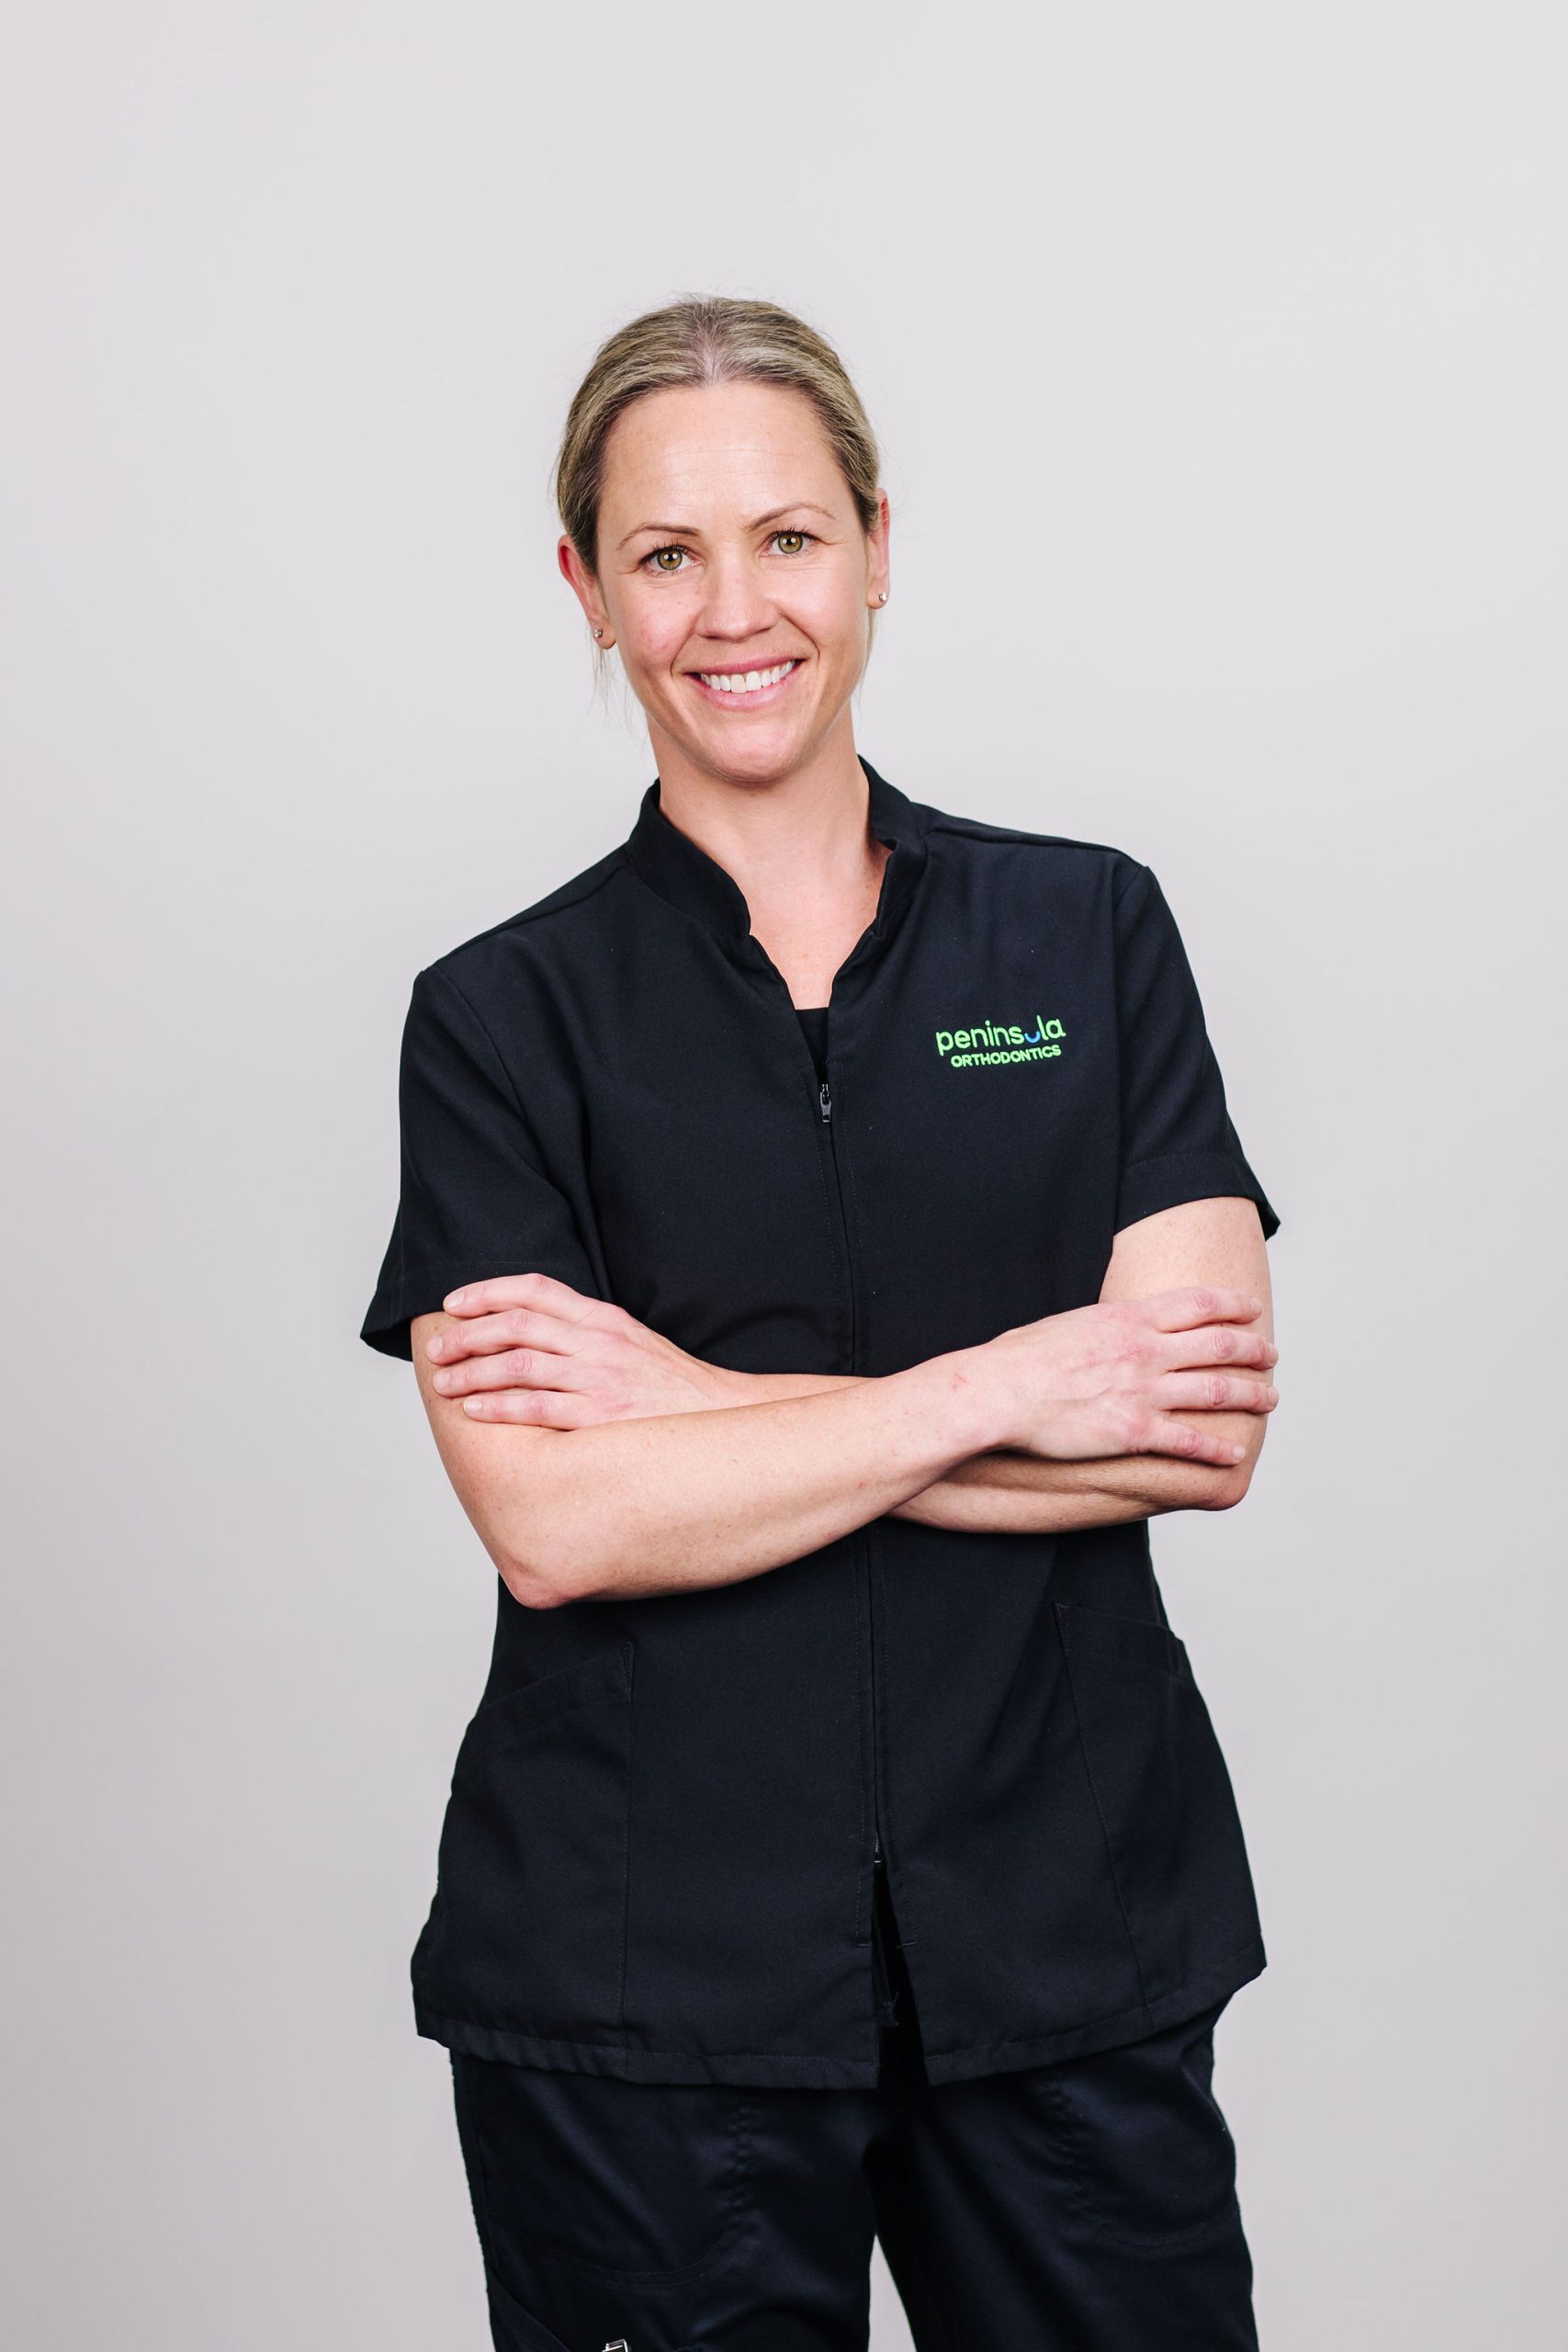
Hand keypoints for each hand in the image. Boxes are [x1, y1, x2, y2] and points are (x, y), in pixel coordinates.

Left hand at [424, 1272, 745, 1425]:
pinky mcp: (602, 1417)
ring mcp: (601, 1379)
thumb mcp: (631, 1341)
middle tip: (438, 1350)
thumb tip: (527, 1328)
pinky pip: (537, 1407)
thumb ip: (585, 1331)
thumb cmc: (669, 1387)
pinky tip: (474, 1409)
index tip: (453, 1303)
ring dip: (471, 1372)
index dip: (488, 1291)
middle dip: (466, 1335)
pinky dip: (498, 1406)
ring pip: (518, 1365)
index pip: (536, 1289)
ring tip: (444, 1383)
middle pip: (517, 1325)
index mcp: (604, 1318)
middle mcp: (600, 1343)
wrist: (722, 1419)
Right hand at [973, 1287, 1278, 1467]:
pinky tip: (1235, 1454)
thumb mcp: (1070, 1322)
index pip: (1198, 1303)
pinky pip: (1190, 1441)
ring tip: (1270, 1399)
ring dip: (1252, 1396)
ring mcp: (1145, 1390)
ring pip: (1217, 1391)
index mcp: (1129, 1317)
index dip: (1233, 1304)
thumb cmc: (1020, 1358)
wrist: (1000, 1391)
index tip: (1252, 1308)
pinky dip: (1218, 1449)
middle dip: (1254, 1350)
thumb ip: (1104, 1325)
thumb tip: (1113, 1326)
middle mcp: (1147, 1350)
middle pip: (1220, 1345)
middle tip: (1271, 1355)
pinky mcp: (1135, 1431)